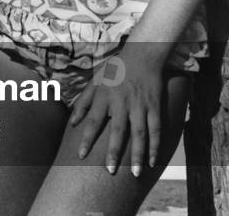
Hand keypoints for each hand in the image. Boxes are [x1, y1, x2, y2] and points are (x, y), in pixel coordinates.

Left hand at [70, 48, 165, 176]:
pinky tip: (153, 161)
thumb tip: (72, 123)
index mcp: (104, 96)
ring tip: (135, 174)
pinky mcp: (154, 106)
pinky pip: (156, 129)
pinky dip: (155, 146)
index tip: (80, 155)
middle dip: (113, 152)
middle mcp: (121, 102)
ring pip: (139, 134)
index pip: (93, 120)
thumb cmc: (115, 69)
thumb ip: (84, 102)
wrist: (142, 55)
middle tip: (110, 171)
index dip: (86, 138)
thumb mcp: (95, 81)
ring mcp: (140, 105)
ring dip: (137, 155)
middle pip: (117, 131)